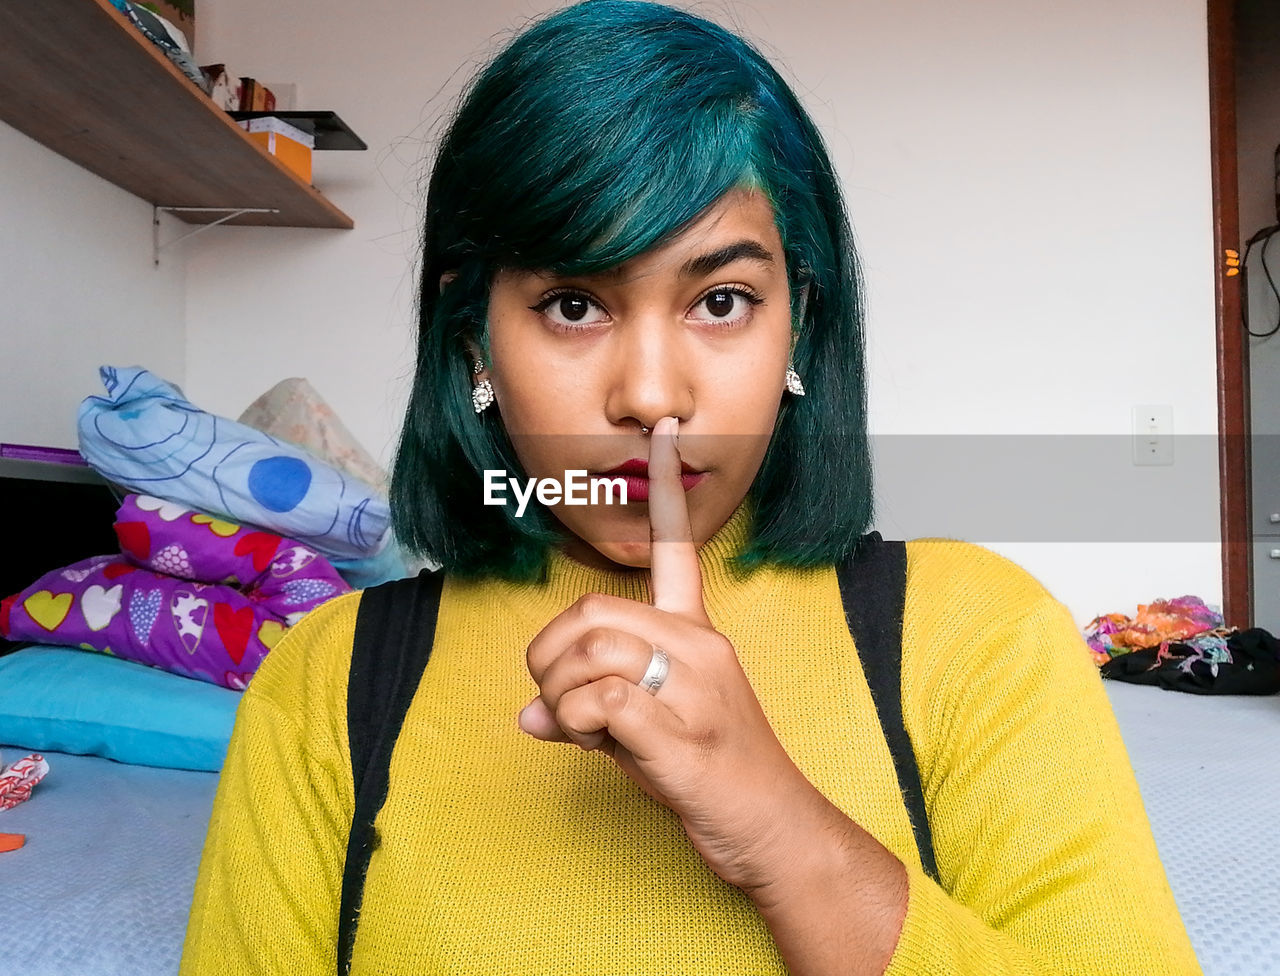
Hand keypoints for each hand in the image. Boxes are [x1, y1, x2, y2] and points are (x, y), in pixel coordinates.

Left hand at [519, 416, 815, 892]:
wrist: (775, 832)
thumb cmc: (711, 775)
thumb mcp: (647, 729)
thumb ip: (591, 707)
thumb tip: (528, 716)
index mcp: (696, 635)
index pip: (680, 550)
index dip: (668, 490)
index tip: (664, 433)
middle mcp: (701, 649)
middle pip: (594, 612)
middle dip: (548, 656)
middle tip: (554, 698)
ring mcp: (697, 693)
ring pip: (592, 655)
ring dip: (560, 699)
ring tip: (579, 733)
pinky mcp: (686, 741)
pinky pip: (603, 704)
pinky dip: (577, 725)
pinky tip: (593, 746)